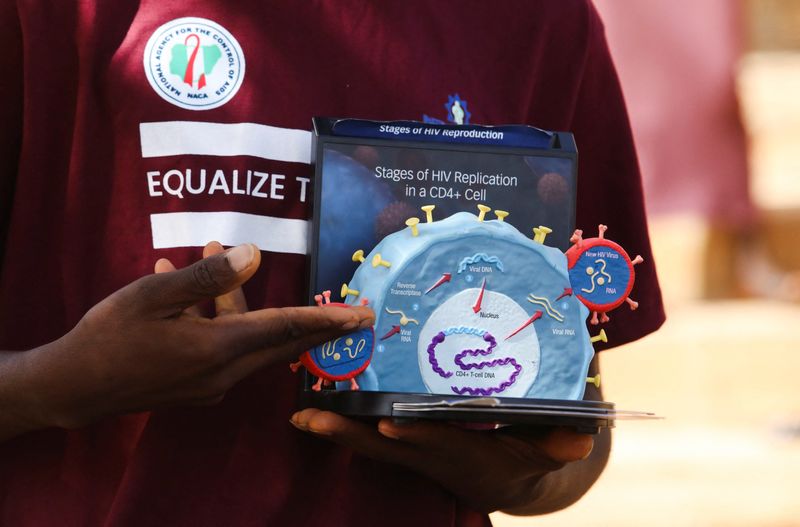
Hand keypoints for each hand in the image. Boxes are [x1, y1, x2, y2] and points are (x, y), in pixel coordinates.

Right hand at [8, 242, 373, 432]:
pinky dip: (214, 317)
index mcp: (218, 348)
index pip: (287, 330)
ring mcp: (210, 383)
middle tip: (351, 311)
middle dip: (315, 322)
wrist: (72, 389)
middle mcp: (223, 371)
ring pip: (244, 337)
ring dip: (235, 299)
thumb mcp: (153, 295)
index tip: (362, 317)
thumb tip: (252, 256)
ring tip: (206, 250)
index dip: (327, 320)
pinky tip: (181, 286)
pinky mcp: (195, 386)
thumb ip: (207, 277)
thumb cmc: (109, 336)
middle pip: (281, 341)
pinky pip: (220, 346)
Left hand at [290, 410, 599, 513]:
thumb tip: (580, 437)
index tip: (389, 421)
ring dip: (336, 426)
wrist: (505, 478)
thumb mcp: (548, 453)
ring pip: (367, 440)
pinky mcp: (404, 441)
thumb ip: (560, 445)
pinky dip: (342, 419)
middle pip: (383, 446)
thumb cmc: (526, 457)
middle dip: (348, 434)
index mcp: (464, 456)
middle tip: (309, 418)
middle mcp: (429, 455)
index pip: (437, 444)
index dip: (416, 435)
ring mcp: (412, 450)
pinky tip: (315, 401)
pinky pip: (367, 431)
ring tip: (300, 410)